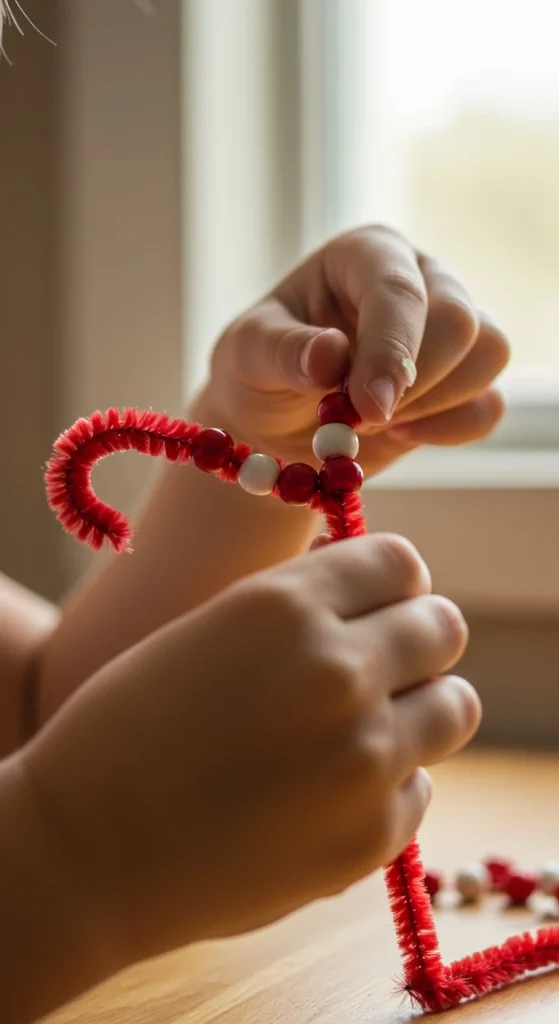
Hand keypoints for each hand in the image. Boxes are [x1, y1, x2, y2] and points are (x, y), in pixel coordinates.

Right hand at [24, 534, 477, 966]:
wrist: (85, 849)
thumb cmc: (130, 729)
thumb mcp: (211, 631)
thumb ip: (299, 609)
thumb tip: (374, 595)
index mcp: (287, 605)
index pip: (400, 564)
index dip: (394, 584)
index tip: (382, 605)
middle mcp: (340, 671)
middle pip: (442, 628)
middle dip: (418, 640)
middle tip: (385, 665)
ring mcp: (365, 757)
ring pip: (455, 706)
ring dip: (420, 709)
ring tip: (366, 728)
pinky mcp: (372, 835)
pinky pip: (419, 787)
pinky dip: (388, 786)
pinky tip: (326, 795)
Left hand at [199, 225, 509, 474]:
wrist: (276, 425)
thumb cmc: (259, 374)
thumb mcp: (247, 357)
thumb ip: (284, 351)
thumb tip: (329, 356)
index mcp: (365, 254)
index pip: (398, 288)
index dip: (390, 348)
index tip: (368, 406)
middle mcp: (419, 277)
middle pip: (459, 319)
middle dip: (413, 381)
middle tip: (358, 418)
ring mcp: (450, 326)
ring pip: (488, 354)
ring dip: (433, 404)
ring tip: (372, 420)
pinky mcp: (465, 379)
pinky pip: (489, 405)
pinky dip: (449, 430)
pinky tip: (399, 434)